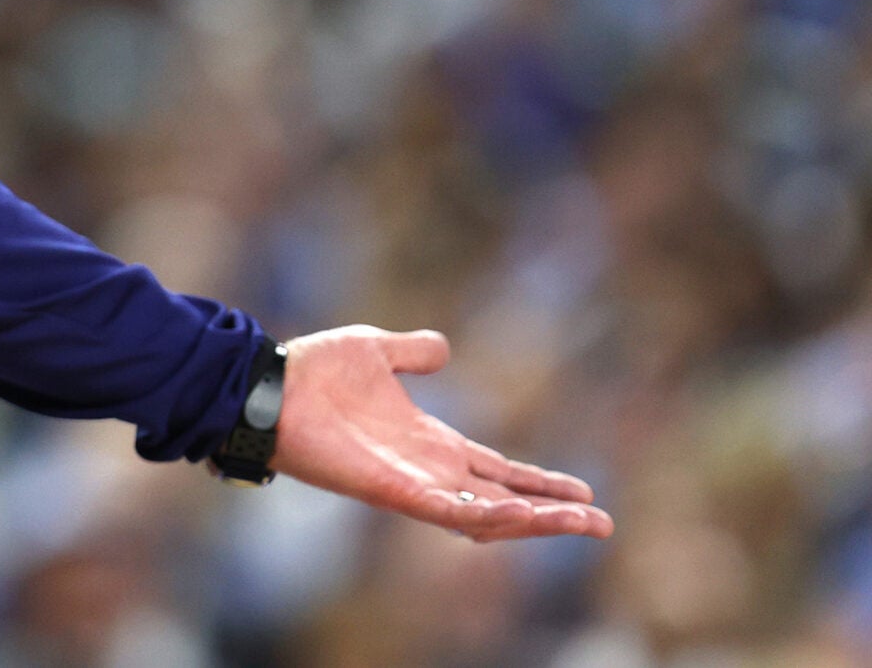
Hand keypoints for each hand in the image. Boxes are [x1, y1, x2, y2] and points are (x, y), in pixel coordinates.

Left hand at [272, 325, 612, 541]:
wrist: (267, 385)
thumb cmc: (312, 371)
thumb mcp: (376, 350)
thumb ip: (412, 352)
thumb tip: (442, 348)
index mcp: (429, 443)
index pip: (497, 470)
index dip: (539, 483)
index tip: (585, 492)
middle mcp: (427, 470)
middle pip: (503, 500)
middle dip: (552, 515)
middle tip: (603, 524)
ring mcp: (410, 485)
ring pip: (485, 515)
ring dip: (532, 521)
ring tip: (580, 523)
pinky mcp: (390, 491)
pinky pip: (447, 512)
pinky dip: (484, 517)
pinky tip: (519, 515)